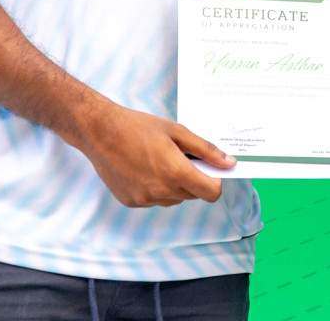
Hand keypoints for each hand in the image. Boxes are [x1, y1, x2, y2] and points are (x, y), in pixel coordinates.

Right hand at [79, 100, 234, 207]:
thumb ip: (206, 149)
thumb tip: (230, 163)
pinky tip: (143, 168)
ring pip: (174, 199)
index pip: (211, 193)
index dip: (215, 181)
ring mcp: (144, 199)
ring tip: (158, 160)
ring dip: (174, 185)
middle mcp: (161, 191)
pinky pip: (155, 200)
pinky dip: (156, 188)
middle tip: (179, 156)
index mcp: (175, 171)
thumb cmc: (139, 127)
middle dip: (193, 178)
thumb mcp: (177, 131)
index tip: (210, 168)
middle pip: (192, 194)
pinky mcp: (131, 202)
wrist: (99, 131)